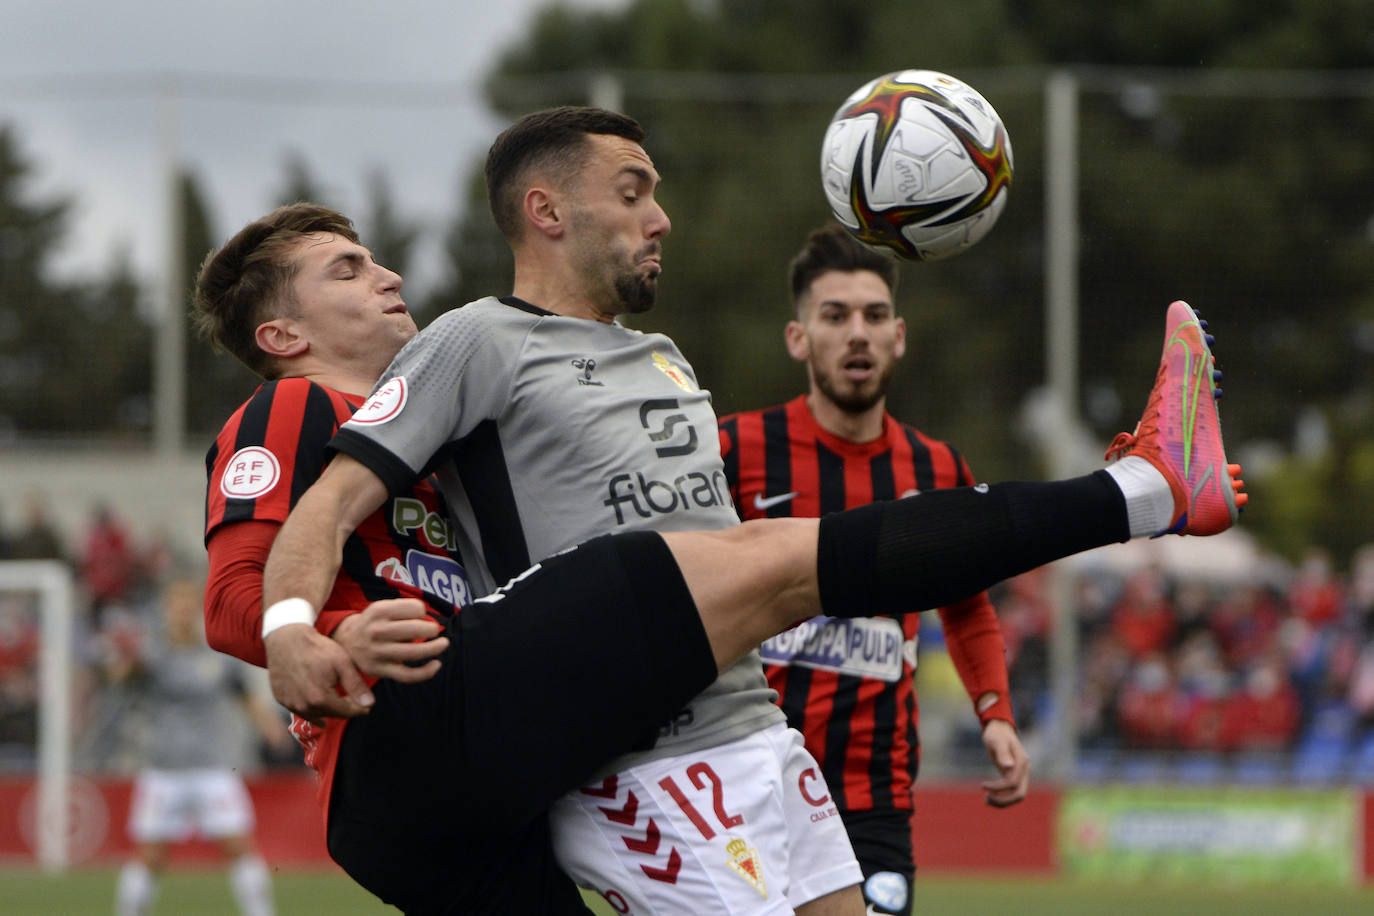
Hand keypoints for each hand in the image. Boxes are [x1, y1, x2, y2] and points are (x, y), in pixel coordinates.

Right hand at [264, 623, 374, 724]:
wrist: (287, 638)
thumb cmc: (317, 648)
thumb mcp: (342, 663)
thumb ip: (356, 686)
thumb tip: (369, 704)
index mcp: (320, 699)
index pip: (346, 712)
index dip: (360, 709)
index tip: (368, 707)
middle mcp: (304, 706)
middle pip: (332, 714)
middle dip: (345, 709)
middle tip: (355, 703)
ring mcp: (290, 704)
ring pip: (316, 714)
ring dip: (329, 710)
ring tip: (339, 704)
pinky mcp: (281, 699)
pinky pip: (300, 711)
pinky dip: (312, 711)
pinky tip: (319, 711)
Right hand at [333, 598, 448, 682]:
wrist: (346, 642)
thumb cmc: (374, 623)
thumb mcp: (382, 607)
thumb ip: (404, 609)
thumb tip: (430, 623)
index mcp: (379, 611)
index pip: (415, 608)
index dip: (423, 612)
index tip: (419, 616)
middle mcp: (376, 631)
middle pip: (415, 629)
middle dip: (432, 629)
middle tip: (434, 630)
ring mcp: (378, 652)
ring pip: (414, 652)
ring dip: (434, 648)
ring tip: (443, 644)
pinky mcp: (380, 670)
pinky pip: (408, 675)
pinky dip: (426, 672)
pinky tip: (436, 664)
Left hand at [979, 718, 1029, 807]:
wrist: (999, 728)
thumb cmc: (996, 733)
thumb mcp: (997, 741)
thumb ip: (1003, 753)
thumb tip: (1009, 767)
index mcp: (1021, 762)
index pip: (1012, 783)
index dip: (997, 788)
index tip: (982, 785)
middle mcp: (1024, 770)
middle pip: (1020, 794)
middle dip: (1004, 801)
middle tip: (986, 800)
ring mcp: (1021, 773)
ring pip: (1017, 795)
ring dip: (1003, 801)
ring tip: (986, 801)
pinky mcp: (1014, 775)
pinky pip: (1012, 791)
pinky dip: (1002, 796)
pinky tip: (989, 796)